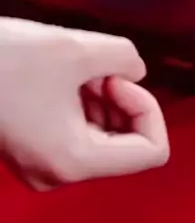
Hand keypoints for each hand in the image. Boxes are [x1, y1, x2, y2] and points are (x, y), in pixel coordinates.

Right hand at [0, 19, 168, 189]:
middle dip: (121, 98)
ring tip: (77, 67)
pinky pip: (78, 129)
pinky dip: (82, 100)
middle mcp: (60, 174)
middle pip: (127, 144)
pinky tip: (65, 73)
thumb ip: (125, 57)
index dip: (147, 107)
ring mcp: (44, 164)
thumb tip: (137, 71)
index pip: (151, 151)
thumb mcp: (76, 48)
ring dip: (102, 96)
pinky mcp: (33, 147)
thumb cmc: (3, 59)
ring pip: (102, 134)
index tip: (116, 78)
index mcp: (74, 162)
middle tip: (96, 68)